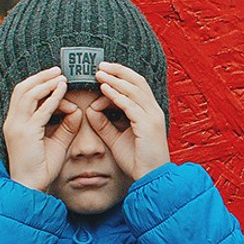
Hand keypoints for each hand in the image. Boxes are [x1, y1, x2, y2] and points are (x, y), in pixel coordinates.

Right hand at [3, 69, 80, 191]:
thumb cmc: (43, 168)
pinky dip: (51, 97)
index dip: (39, 85)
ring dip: (45, 82)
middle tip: (58, 70)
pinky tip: (62, 89)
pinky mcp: (25, 133)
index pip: (23, 95)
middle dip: (40, 77)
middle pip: (22, 89)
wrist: (31, 187)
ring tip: (61, 76)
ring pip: (27, 94)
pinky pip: (39, 109)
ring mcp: (16, 126)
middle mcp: (12, 122)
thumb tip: (76, 109)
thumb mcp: (57, 142)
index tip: (57, 81)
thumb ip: (66, 125)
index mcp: (15, 123)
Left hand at [91, 64, 170, 179]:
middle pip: (138, 82)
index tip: (101, 76)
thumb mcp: (116, 139)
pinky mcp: (147, 125)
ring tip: (99, 73)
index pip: (136, 87)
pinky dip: (117, 95)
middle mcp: (153, 111)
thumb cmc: (137, 161)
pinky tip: (104, 89)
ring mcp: (152, 117)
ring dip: (116, 79)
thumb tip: (90, 109)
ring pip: (134, 89)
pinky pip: (130, 104)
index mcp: (149, 113)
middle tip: (100, 65)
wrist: (152, 178)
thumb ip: (104, 124)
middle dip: (118, 71)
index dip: (119, 78)